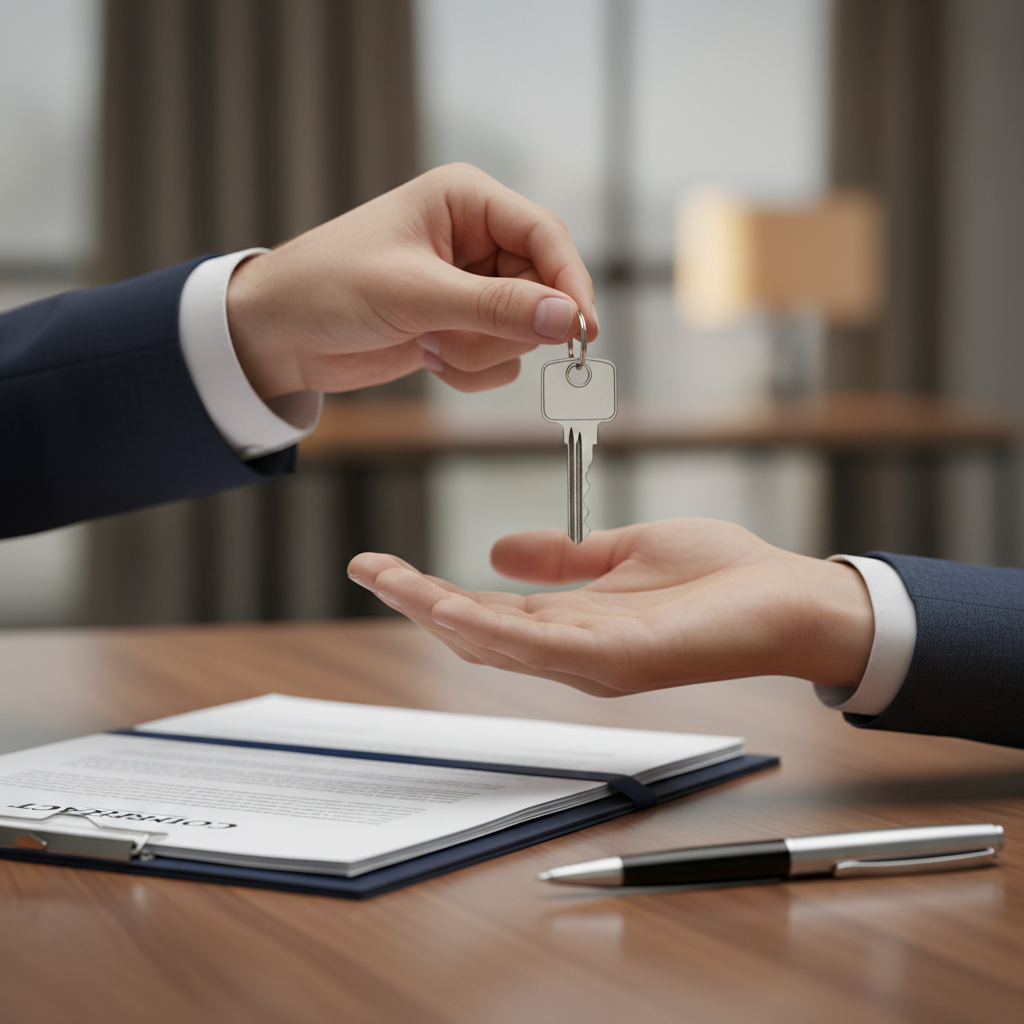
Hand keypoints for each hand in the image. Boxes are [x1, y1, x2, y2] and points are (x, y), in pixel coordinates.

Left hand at [225, 163, 596, 399]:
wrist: (279, 334)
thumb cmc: (329, 288)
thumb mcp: (415, 294)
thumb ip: (496, 309)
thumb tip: (568, 320)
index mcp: (466, 201)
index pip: (545, 236)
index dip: (570, 283)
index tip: (583, 331)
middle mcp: (476, 240)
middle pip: (541, 291)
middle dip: (504, 328)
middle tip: (455, 338)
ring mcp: (470, 286)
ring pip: (522, 332)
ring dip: (479, 352)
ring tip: (428, 343)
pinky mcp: (461, 325)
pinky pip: (500, 359)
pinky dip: (468, 369)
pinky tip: (426, 356)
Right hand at [346, 519, 873, 696]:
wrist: (791, 599)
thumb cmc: (720, 577)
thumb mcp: (624, 552)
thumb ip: (564, 557)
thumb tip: (498, 550)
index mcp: (573, 623)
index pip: (485, 611)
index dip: (429, 591)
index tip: (383, 565)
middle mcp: (574, 651)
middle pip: (477, 633)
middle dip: (417, 602)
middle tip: (367, 567)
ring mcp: (595, 661)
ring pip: (500, 644)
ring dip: (441, 614)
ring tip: (391, 582)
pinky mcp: (624, 659)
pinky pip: (547, 649)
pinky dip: (496, 632)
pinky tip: (456, 610)